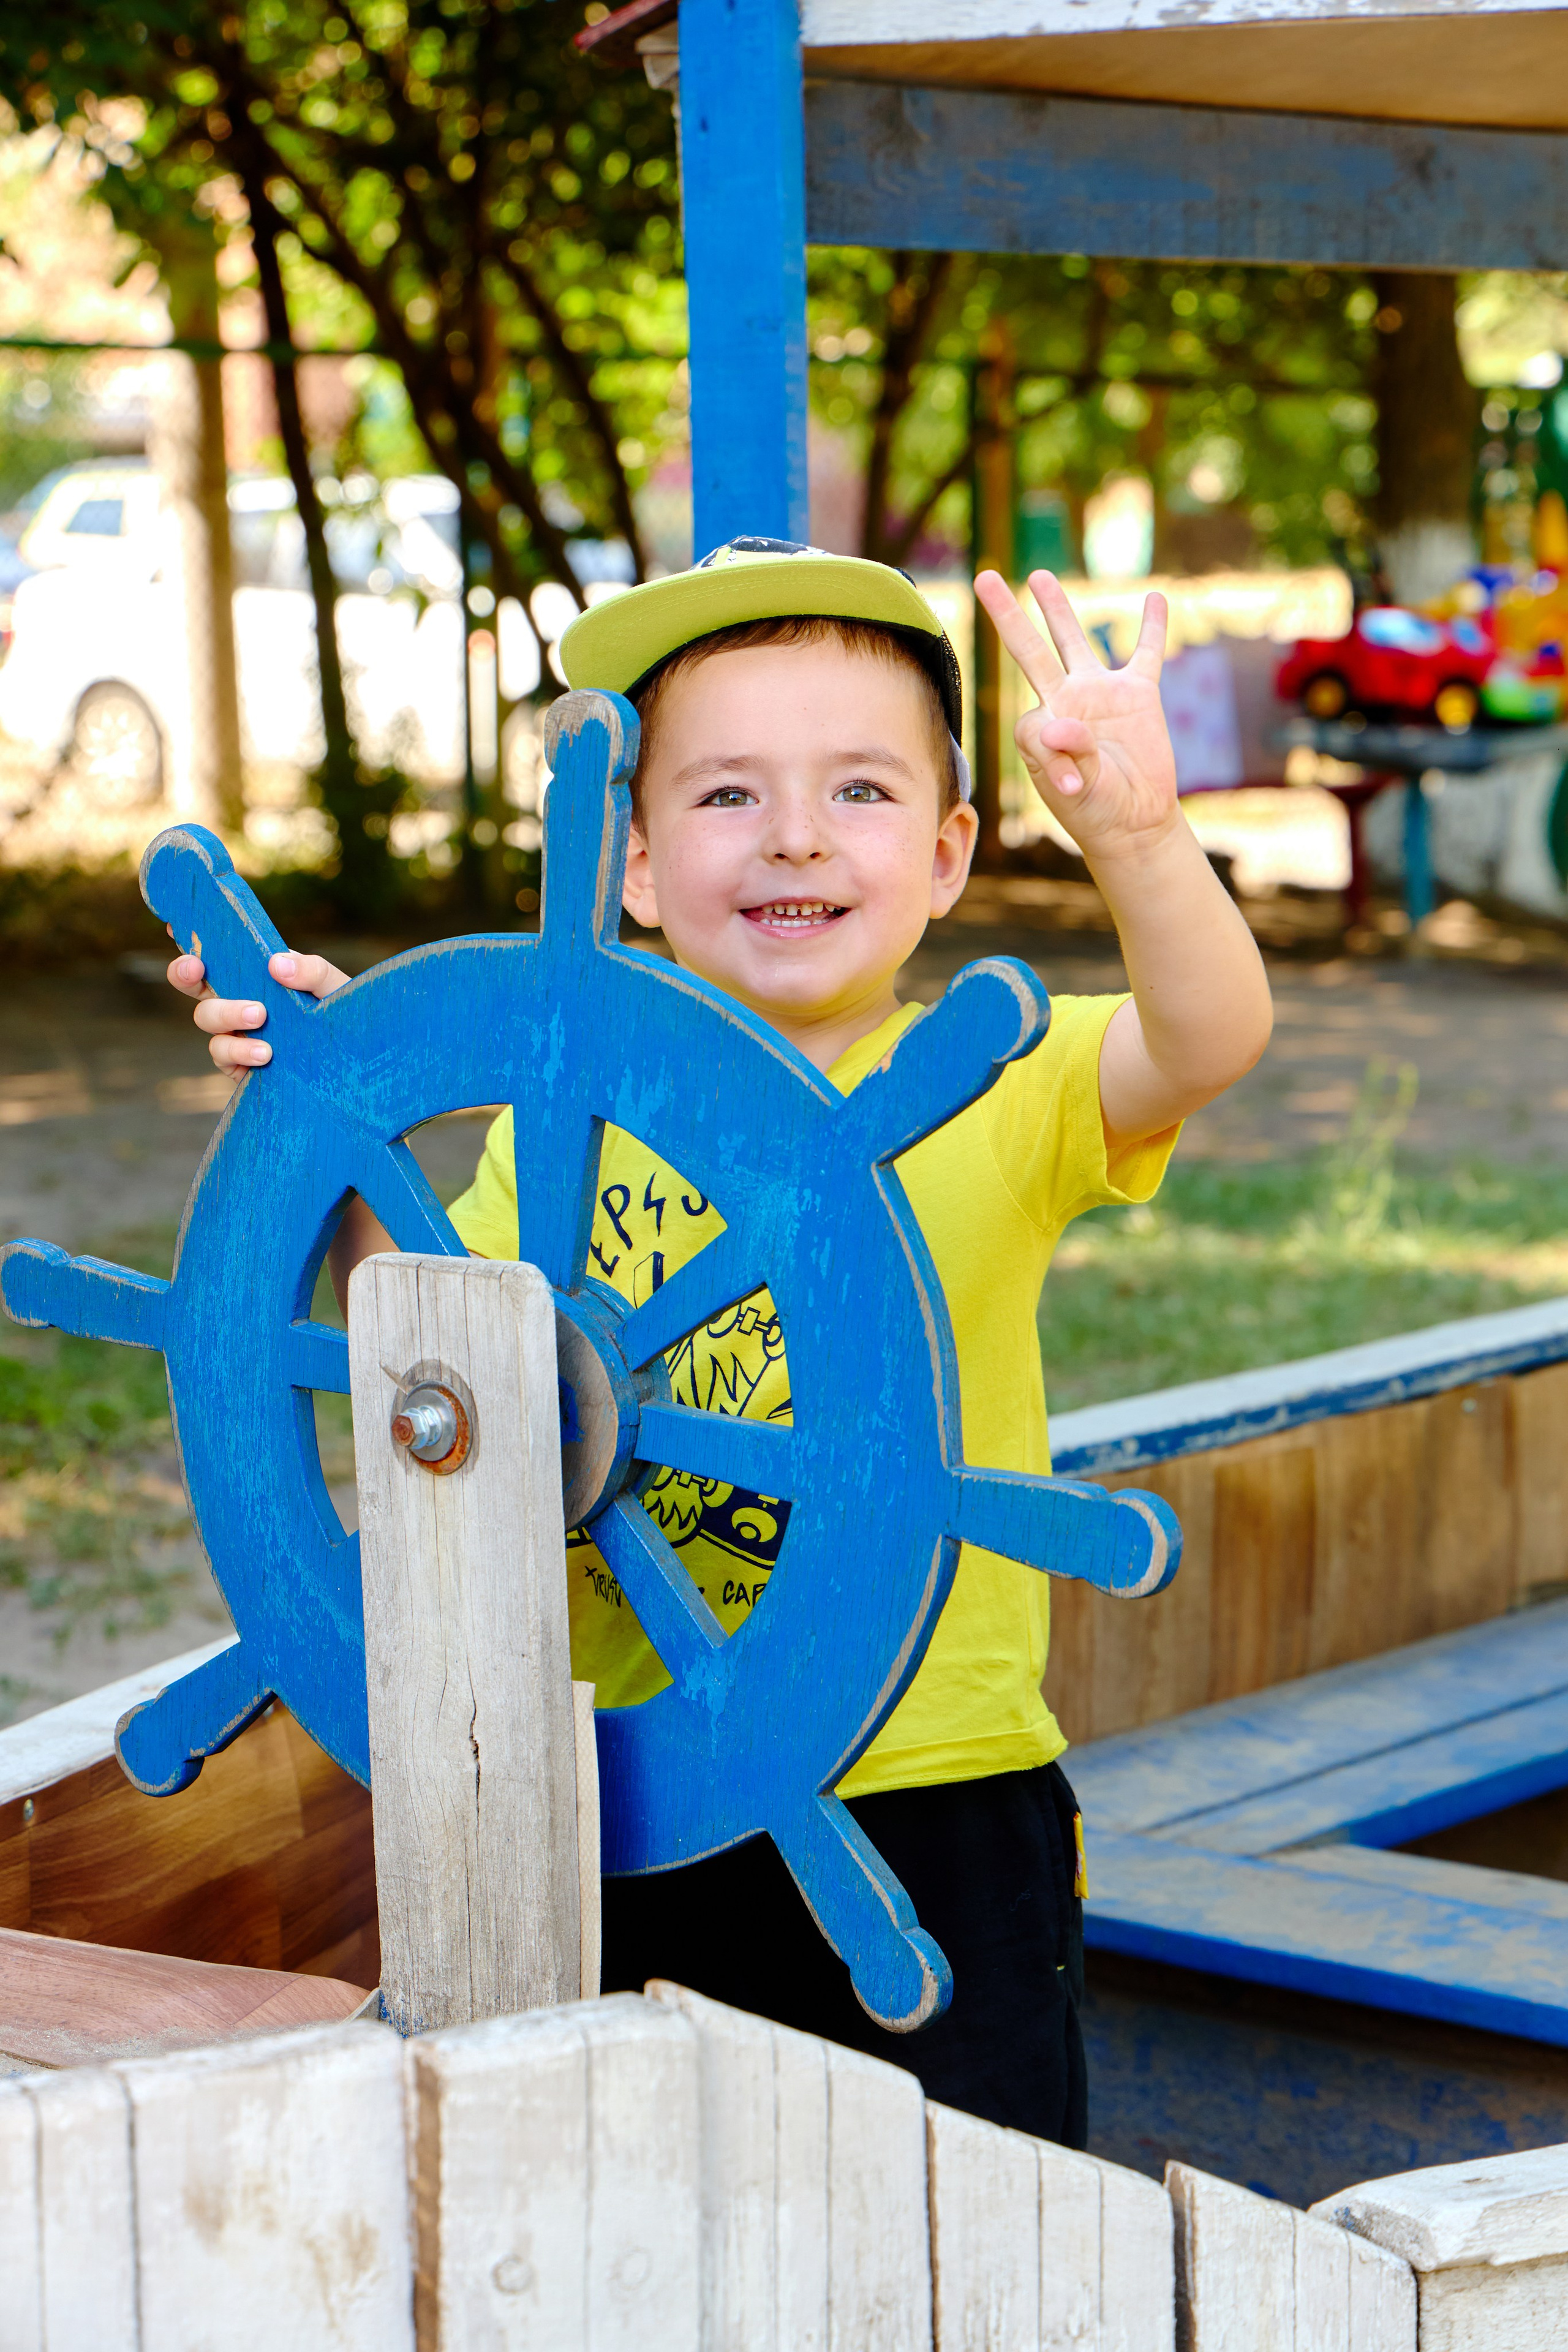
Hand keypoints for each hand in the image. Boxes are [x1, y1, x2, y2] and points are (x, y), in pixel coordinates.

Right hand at [166, 938, 347, 1074]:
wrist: (357, 1066)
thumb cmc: (345, 1018)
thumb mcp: (335, 987)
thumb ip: (312, 970)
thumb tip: (276, 964)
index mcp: (257, 976)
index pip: (219, 955)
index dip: (193, 940)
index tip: (174, 925)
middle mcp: (240, 1002)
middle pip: (195, 984)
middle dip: (185, 972)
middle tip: (196, 968)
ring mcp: (237, 1034)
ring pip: (206, 1018)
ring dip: (226, 1014)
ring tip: (259, 1017)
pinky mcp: (241, 1065)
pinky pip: (221, 1054)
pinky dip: (238, 1051)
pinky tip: (265, 1054)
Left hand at [974, 568, 1177, 863]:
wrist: (1134, 822)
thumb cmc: (1095, 810)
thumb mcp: (1076, 791)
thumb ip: (1066, 756)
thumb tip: (1062, 723)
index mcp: (1041, 728)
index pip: (1030, 722)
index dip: (1052, 753)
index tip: (1072, 786)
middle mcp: (1064, 702)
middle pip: (1030, 650)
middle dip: (1008, 615)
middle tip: (985, 577)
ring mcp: (1100, 694)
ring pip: (1075, 641)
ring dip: (1057, 609)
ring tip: (1039, 576)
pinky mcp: (1137, 695)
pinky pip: (1145, 655)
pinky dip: (1151, 628)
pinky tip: (1155, 598)